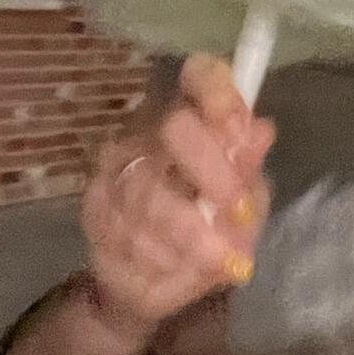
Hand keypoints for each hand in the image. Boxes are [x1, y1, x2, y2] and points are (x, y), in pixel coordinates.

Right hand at [75, 54, 274, 351]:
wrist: (153, 279)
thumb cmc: (211, 226)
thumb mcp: (246, 200)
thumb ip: (248, 170)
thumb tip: (260, 131)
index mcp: (195, 114)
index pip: (202, 76)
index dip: (220, 94)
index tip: (242, 128)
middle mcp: (149, 129)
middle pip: (176, 128)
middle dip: (214, 174)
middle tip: (240, 212)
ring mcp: (114, 167)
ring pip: (150, 191)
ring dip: (192, 233)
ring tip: (218, 259)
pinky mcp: (93, 207)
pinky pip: (128, 231)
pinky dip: (163, 258)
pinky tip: (180, 269)